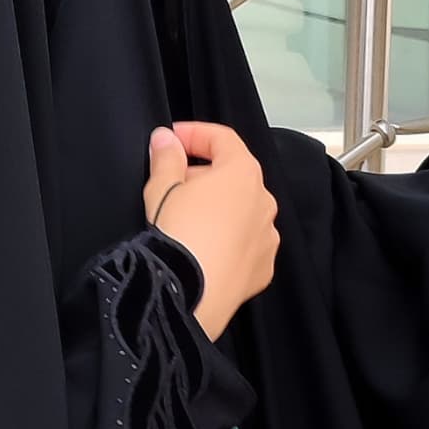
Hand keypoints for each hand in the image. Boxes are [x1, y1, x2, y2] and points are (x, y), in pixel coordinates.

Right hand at [143, 123, 279, 340]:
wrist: (190, 294)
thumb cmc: (179, 237)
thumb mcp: (161, 188)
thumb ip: (166, 157)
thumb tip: (166, 140)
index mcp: (243, 174)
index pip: (223, 139)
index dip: (195, 134)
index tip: (173, 139)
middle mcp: (264, 202)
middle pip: (233, 176)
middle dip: (203, 175)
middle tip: (172, 184)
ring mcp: (267, 236)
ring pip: (241, 212)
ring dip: (217, 209)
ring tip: (186, 221)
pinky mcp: (263, 267)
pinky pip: (245, 244)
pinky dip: (227, 240)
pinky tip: (203, 248)